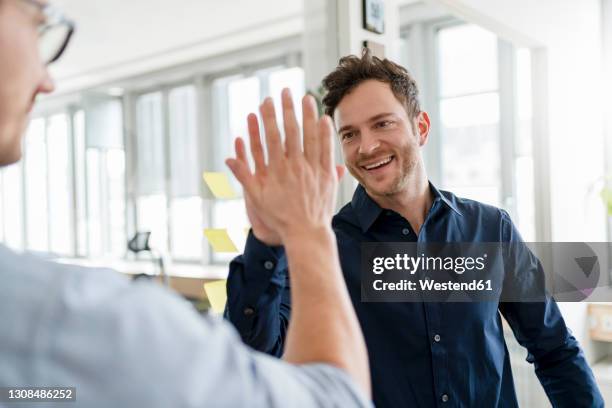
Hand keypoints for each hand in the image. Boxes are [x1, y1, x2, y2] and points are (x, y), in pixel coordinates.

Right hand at [226, 89, 343, 242]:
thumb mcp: (256, 198)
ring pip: (311, 137)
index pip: (271, 137)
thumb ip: (243, 176)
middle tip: (285, 91)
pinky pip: (326, 151)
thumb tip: (228, 158)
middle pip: (291, 132)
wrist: (305, 233)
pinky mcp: (326, 176)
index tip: (267, 101)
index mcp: (276, 170)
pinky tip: (324, 120)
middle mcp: (294, 167)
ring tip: (306, 98)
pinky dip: (325, 135)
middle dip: (288, 109)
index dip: (269, 117)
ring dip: (308, 116)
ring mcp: (312, 170)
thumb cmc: (278, 217)